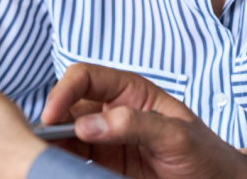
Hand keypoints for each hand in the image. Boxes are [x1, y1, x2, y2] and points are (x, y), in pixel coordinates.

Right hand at [41, 63, 246, 178]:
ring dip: (53, 147)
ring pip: (66, 138)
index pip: (85, 77)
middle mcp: (112, 112)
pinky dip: (62, 164)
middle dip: (52, 123)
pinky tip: (58, 170)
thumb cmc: (205, 153)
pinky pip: (75, 162)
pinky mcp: (103, 167)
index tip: (52, 116)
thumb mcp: (174, 134)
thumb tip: (87, 124)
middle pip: (68, 108)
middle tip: (41, 146)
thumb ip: (133, 124)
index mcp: (130, 91)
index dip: (64, 91)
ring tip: (45, 161)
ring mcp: (106, 141)